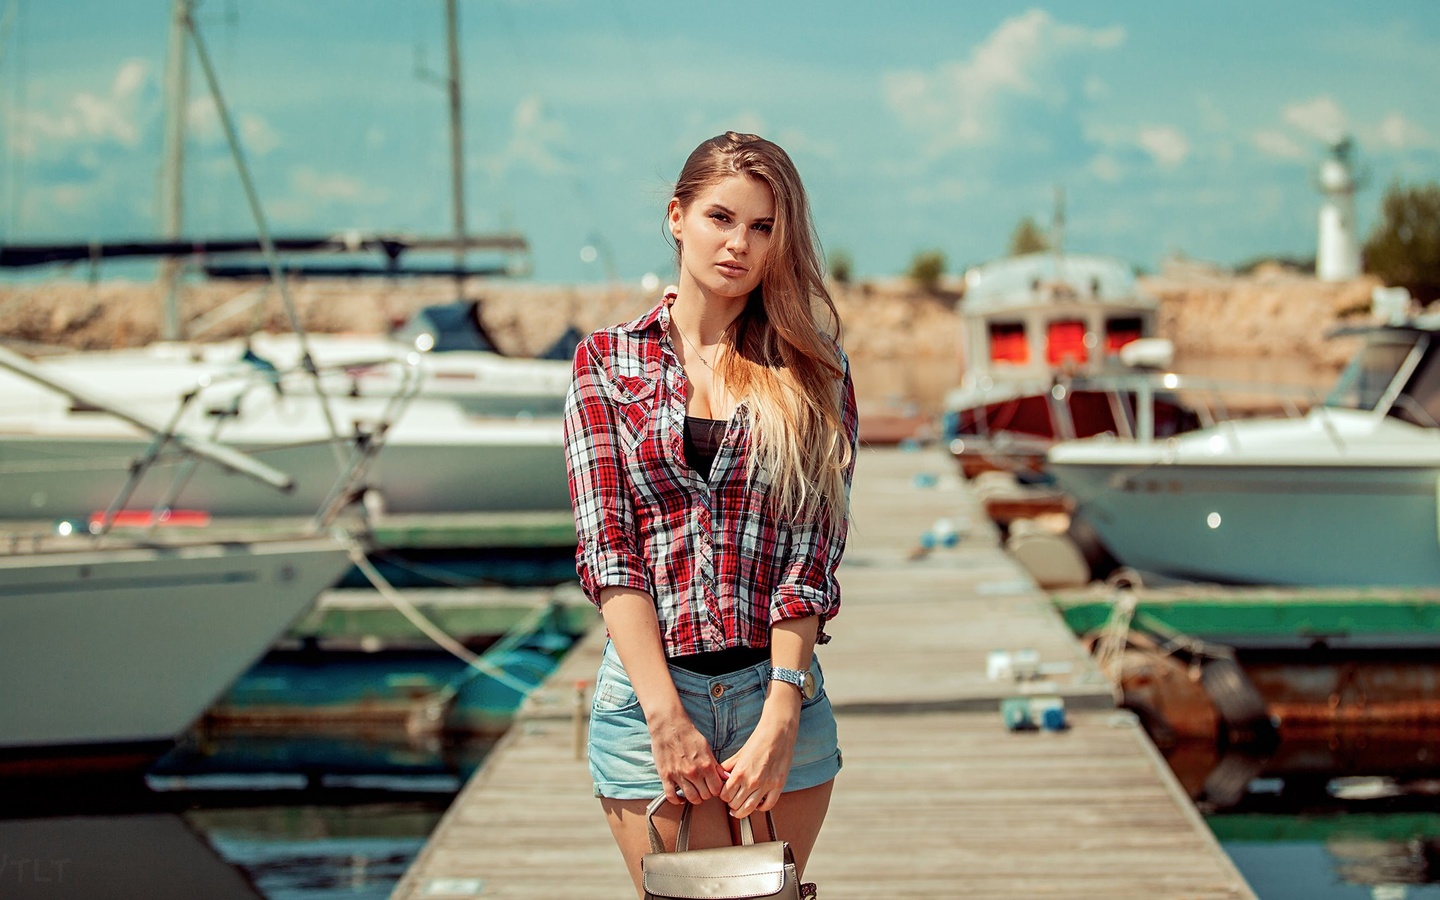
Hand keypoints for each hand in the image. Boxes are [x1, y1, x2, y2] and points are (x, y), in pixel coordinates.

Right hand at [648, 711, 726, 804]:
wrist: (669, 725)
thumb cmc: (688, 734)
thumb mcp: (706, 747)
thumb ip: (715, 765)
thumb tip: (725, 777)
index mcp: (706, 765)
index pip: (717, 789)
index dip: (716, 790)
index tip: (713, 787)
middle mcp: (693, 772)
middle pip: (705, 796)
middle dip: (706, 794)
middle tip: (704, 788)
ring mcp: (679, 775)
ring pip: (691, 798)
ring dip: (694, 798)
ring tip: (694, 792)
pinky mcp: (666, 776)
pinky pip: (672, 796)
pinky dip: (677, 801)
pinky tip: (680, 798)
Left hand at [719, 699, 799, 816]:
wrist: (778, 733)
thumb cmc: (759, 740)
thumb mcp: (739, 753)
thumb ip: (728, 766)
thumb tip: (721, 776)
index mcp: (740, 772)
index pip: (725, 795)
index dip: (724, 796)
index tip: (726, 794)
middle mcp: (751, 781)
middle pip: (735, 805)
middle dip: (731, 804)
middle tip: (733, 800)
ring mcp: (766, 785)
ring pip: (749, 809)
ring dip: (742, 811)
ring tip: (740, 808)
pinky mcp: (778, 786)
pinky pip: (767, 805)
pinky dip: (761, 808)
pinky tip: (758, 803)